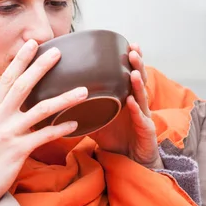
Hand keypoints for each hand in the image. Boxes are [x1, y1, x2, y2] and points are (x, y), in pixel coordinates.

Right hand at [0, 39, 87, 205]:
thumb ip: (2, 112)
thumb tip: (19, 99)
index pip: (6, 78)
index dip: (20, 60)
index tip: (33, 43)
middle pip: (22, 86)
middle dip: (40, 67)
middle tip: (58, 52)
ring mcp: (7, 133)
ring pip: (40, 109)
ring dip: (64, 98)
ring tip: (83, 90)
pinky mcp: (17, 150)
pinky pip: (44, 136)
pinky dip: (61, 129)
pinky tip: (76, 124)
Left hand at [90, 44, 161, 169]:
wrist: (129, 162)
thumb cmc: (114, 138)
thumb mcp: (96, 120)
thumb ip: (83, 108)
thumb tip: (58, 99)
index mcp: (126, 98)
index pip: (130, 75)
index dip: (131, 60)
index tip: (127, 44)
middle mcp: (137, 104)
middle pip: (139, 80)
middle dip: (137, 64)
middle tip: (133, 49)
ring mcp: (143, 117)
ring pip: (143, 97)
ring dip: (138, 83)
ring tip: (133, 71)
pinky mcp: (146, 132)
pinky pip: (141, 119)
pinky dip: (136, 110)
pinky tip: (130, 102)